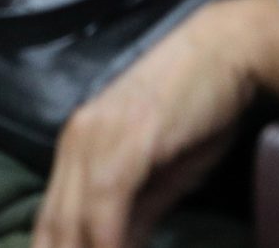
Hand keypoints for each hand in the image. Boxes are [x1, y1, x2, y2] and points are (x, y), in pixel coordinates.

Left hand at [33, 0, 276, 247]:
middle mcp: (76, 141)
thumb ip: (135, 213)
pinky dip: (108, 243)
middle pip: (53, 227)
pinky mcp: (126, 140)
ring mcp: (97, 138)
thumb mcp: (161, 173)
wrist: (227, 51)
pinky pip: (105, 205)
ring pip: (72, 222)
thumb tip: (115, 246)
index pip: (51, 221)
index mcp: (77, 147)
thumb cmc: (198, 110)